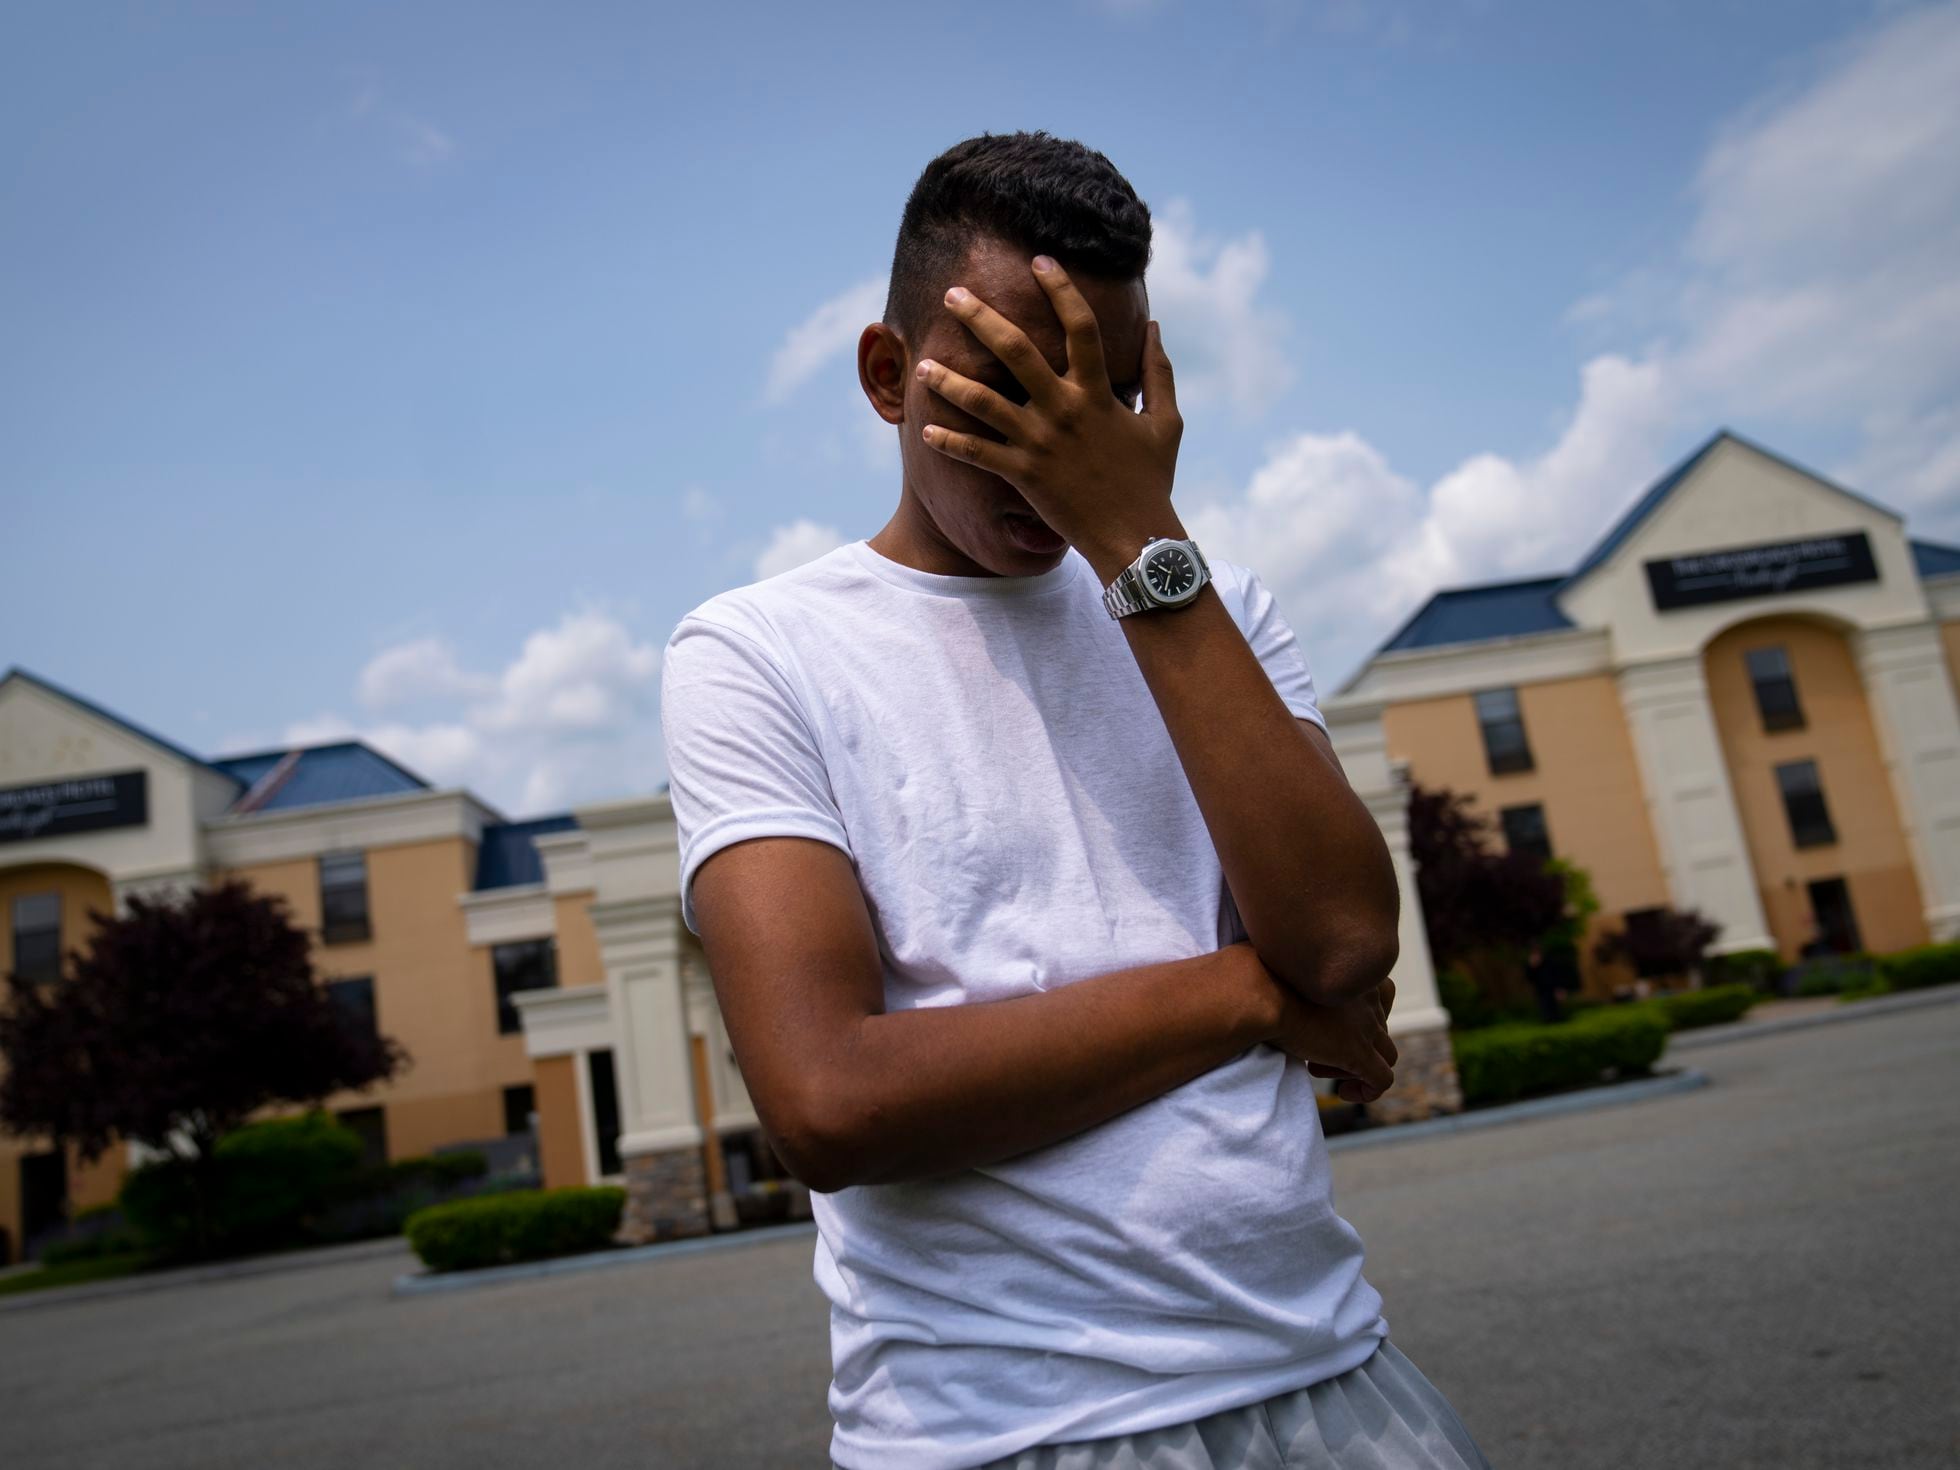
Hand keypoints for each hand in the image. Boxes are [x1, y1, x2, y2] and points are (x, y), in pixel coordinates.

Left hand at [916, 256, 1183, 574]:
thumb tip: (1155, 326)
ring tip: (922, 365)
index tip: (1040, 260)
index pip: (1079, 325)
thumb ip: (1158, 372)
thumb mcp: (1166, 422)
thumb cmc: (1152, 480)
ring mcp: (1040, 442)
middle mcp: (1064, 409)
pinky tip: (926, 431)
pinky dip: (950, 443)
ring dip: (949, 381)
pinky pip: (978, 454)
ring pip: (984, 402)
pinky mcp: (1023, 475)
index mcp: (1098, 392)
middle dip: (981, 317)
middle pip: (1015, 350)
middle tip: (953, 294)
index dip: (1060, 288)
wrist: (1135, 538)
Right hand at [1274, 977, 1397, 1105]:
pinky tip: (1344, 1093)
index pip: (1383, 994)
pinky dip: (1369, 1091)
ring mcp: (1365, 1026)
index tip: (1337, 1026)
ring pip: (1386, 1054)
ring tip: (1322, 1069)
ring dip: (1358, 1066)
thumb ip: (1302, 981)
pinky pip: (1382, 1080)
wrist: (1260, 994)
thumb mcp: (1290, 972)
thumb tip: (1289, 986)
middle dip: (1352, 1044)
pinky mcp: (1357, 1052)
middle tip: (1315, 1052)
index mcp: (1355, 973)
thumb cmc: (1262, 979)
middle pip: (1379, 1028)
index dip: (1364, 1016)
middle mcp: (1367, 995)